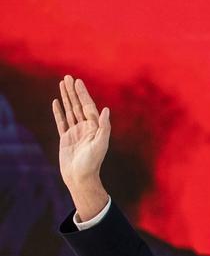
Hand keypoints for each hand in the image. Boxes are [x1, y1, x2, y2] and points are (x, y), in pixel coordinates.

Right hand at [52, 75, 110, 216]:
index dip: (83, 94)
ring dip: (66, 98)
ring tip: (62, 84)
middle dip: (73, 91)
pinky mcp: (66, 138)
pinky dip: (58, 111)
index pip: (88, 107)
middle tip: (68, 77)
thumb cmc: (92, 163)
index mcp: (94, 128)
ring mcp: (75, 132)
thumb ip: (104, 127)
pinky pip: (61, 121)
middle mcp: (85, 128)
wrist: (80, 178)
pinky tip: (56, 102)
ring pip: (69, 111)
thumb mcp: (100, 144)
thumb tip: (106, 110)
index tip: (77, 82)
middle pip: (78, 105)